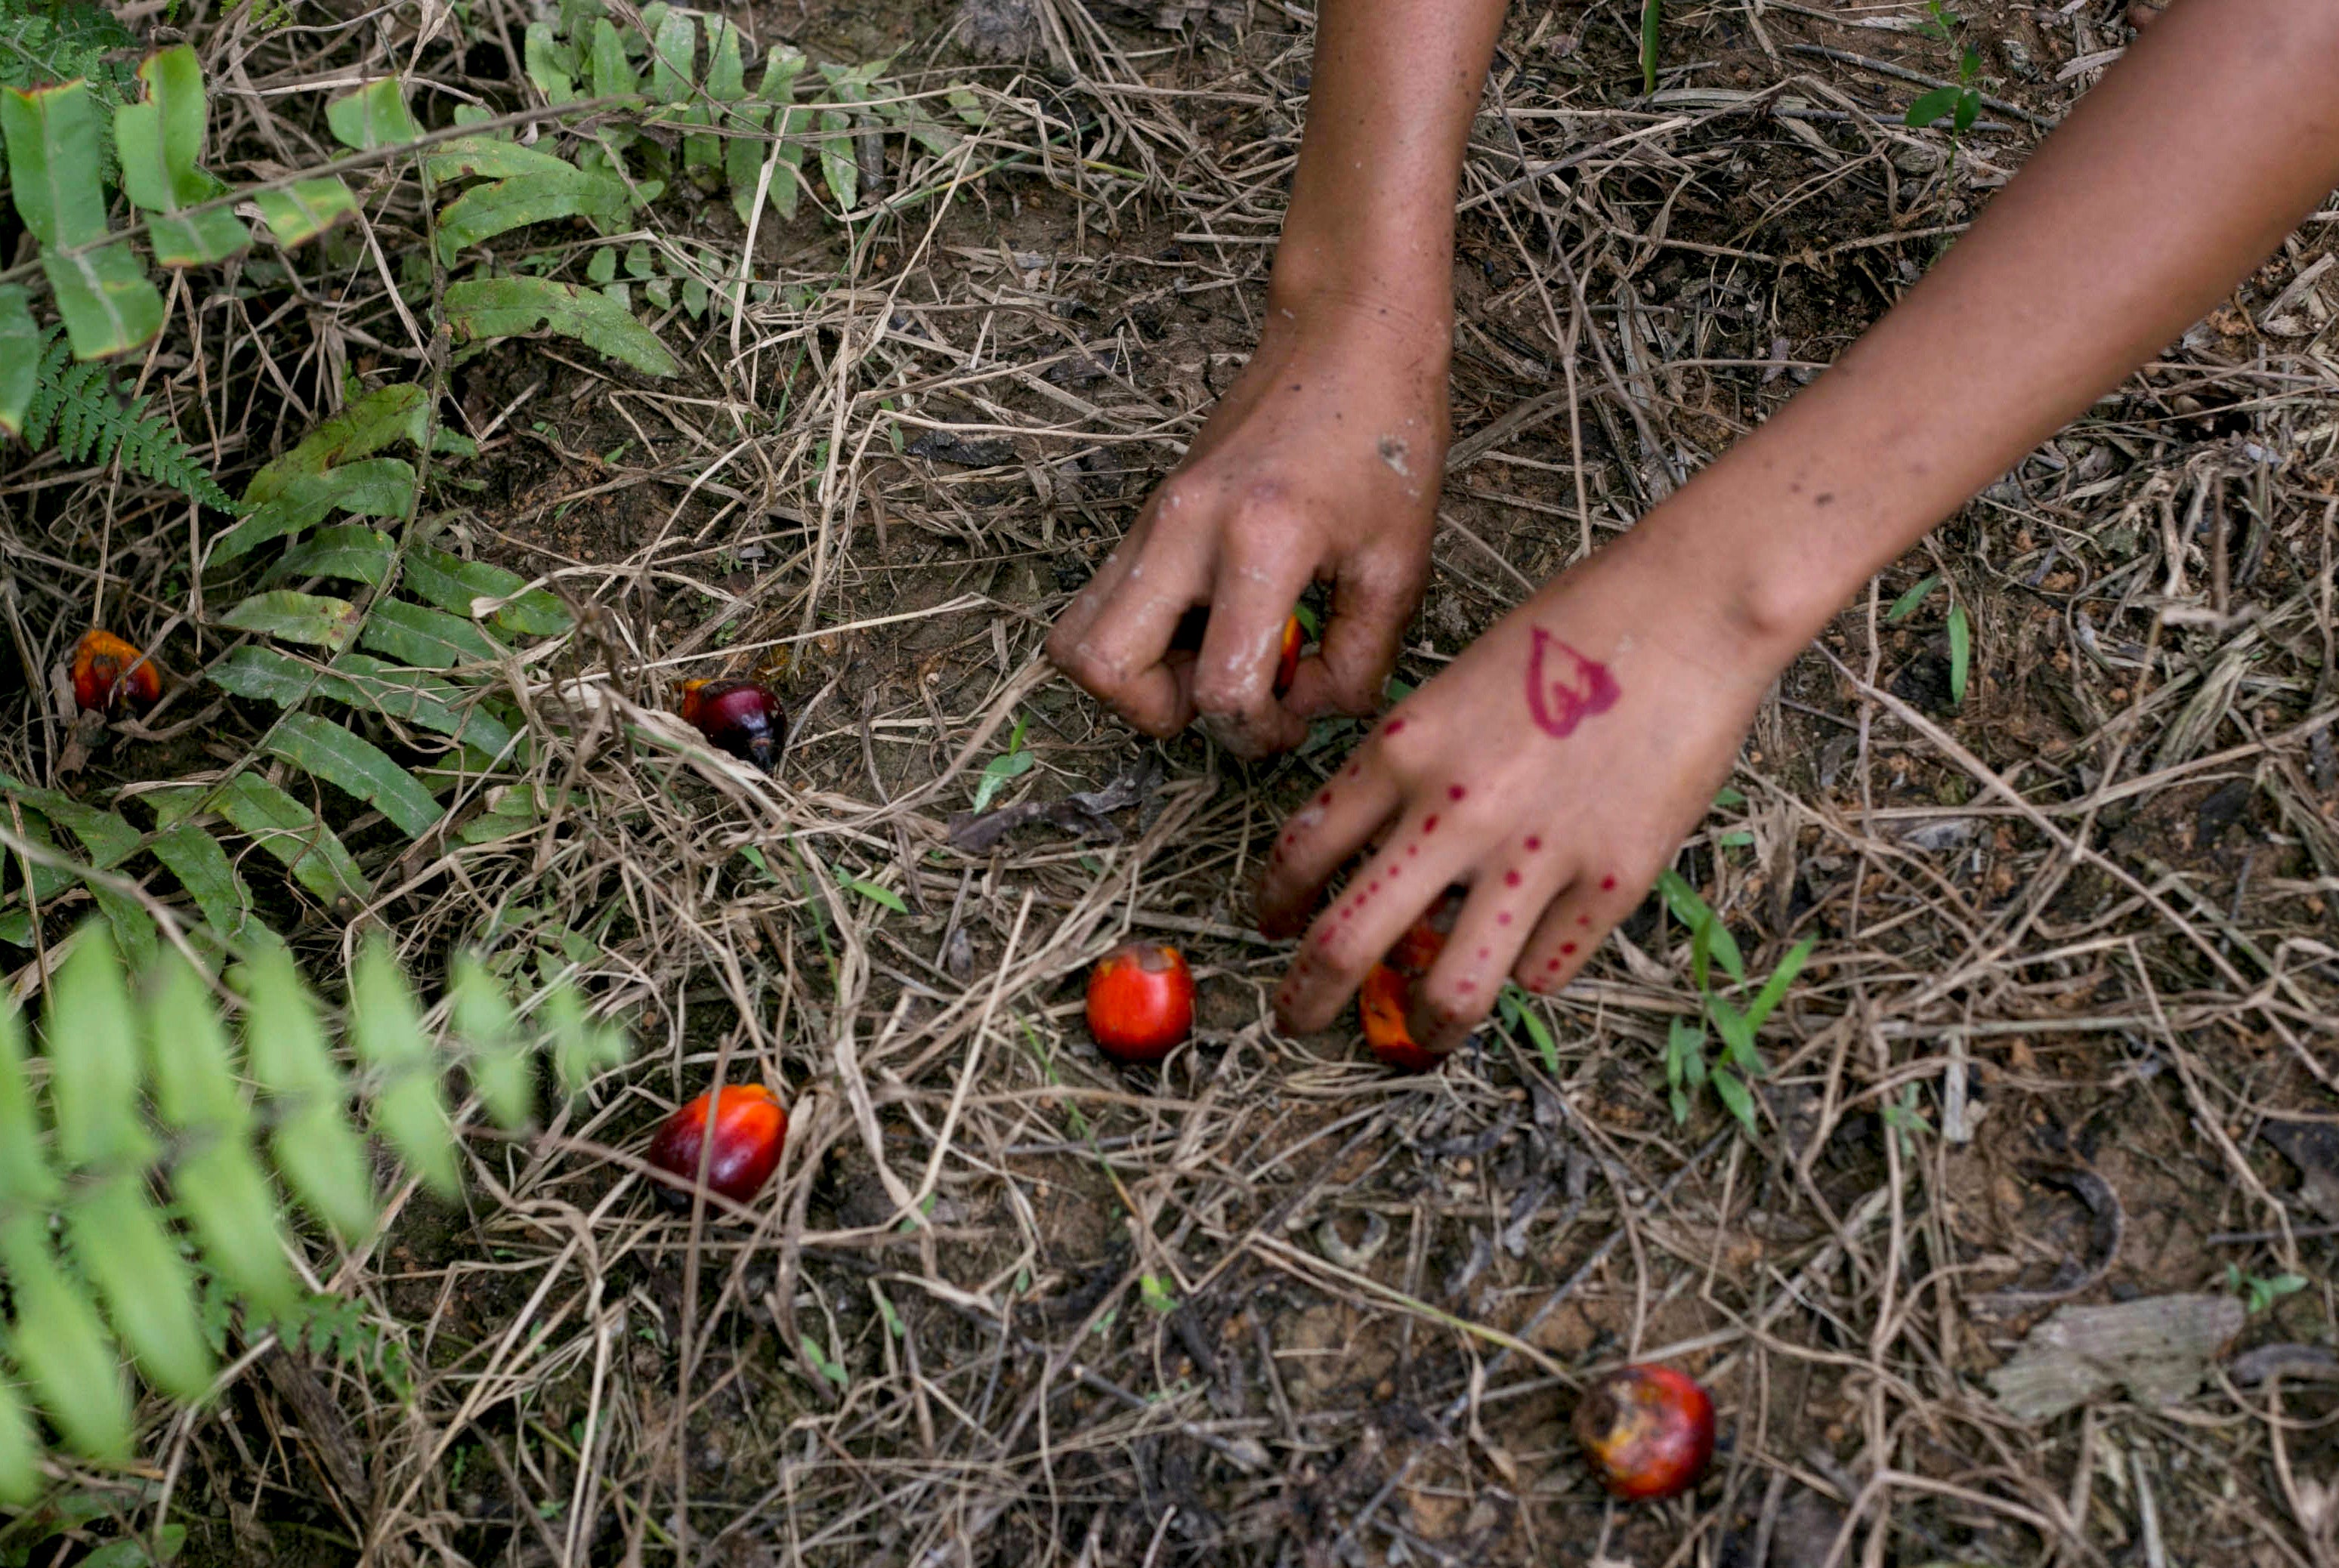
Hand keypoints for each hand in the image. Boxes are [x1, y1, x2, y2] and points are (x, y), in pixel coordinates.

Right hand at [1046, 293, 1447, 757]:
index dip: (1259, 734)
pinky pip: (1102, 600)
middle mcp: (1186, 529)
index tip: (1295, 717)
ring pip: (1076, 636)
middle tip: (1225, 694)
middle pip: (1101, 667)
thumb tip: (1309, 709)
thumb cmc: (1386, 435)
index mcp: (1261, 541)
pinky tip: (1209, 622)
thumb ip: (1358, 659)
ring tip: (1207, 659)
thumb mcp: (1399, 564)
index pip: (1221, 689)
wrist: (1345, 334)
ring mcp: (1154, 518)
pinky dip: (1140, 637)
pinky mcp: (1148, 514)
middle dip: (1159, 712)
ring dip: (1134, 676)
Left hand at [1257, 526, 1781, 1052]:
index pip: (1302, 853)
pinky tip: (1532, 954)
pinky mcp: (1611, 882)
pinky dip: (1529, 971)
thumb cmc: (1572, 631)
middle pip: (1343, 944)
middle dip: (1305, 1000)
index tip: (1273, 928)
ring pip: (1447, 992)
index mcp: (1401, 750)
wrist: (1687, 611)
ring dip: (1425, 1029)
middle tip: (1296, 1023)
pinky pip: (1545, 970)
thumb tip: (1389, 865)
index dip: (1274, 906)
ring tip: (1423, 1036)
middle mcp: (1453, 812)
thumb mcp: (1456, 687)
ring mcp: (1533, 855)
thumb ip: (1413, 773)